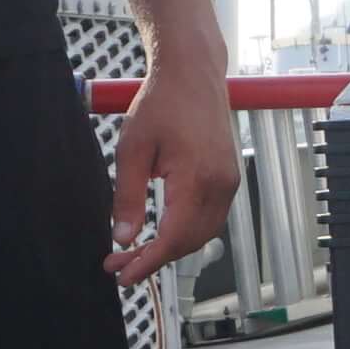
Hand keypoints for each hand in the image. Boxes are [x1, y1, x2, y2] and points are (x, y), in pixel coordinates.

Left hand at [109, 64, 240, 288]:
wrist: (192, 73)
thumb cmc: (163, 102)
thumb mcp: (132, 150)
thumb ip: (127, 197)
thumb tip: (123, 236)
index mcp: (197, 179)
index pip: (173, 238)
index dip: (147, 262)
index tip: (124, 275)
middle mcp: (221, 186)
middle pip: (190, 242)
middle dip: (155, 259)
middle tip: (120, 264)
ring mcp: (229, 183)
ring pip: (203, 234)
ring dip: (171, 248)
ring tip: (136, 251)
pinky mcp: (228, 178)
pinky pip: (210, 218)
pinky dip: (186, 232)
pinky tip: (161, 231)